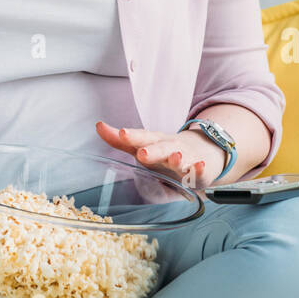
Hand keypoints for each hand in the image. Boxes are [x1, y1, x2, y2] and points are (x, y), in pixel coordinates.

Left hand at [95, 119, 225, 188]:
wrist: (200, 152)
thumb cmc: (164, 151)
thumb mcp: (143, 144)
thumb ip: (119, 140)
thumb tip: (98, 126)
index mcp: (154, 142)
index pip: (142, 137)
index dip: (132, 136)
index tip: (122, 133)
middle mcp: (170, 148)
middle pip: (161, 148)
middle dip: (153, 151)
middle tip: (143, 154)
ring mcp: (186, 158)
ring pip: (182, 159)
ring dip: (178, 158)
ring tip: (176, 158)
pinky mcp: (199, 171)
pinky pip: (200, 171)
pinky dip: (200, 169)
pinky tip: (199, 166)